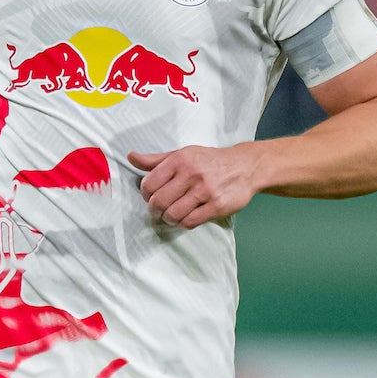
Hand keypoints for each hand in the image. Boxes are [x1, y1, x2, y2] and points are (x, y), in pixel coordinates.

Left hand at [128, 144, 264, 228]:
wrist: (245, 167)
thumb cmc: (210, 161)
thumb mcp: (183, 154)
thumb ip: (156, 159)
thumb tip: (131, 157)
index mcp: (180, 160)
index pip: (149, 184)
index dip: (145, 194)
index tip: (150, 196)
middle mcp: (191, 174)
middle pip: (159, 202)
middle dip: (155, 209)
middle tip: (159, 210)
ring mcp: (204, 191)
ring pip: (173, 214)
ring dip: (169, 219)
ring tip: (172, 215)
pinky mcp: (216, 206)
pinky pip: (190, 222)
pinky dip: (183, 223)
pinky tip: (186, 217)